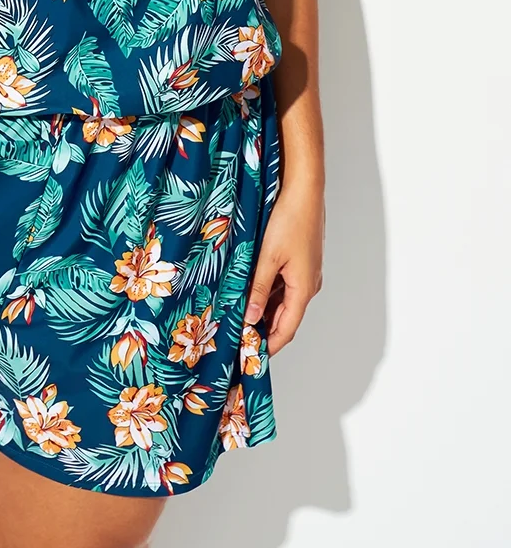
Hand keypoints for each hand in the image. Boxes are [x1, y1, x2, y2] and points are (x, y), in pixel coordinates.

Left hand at [244, 178, 323, 354]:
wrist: (305, 190)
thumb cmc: (290, 220)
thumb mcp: (267, 257)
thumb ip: (258, 288)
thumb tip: (250, 318)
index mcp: (303, 288)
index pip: (287, 329)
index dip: (270, 346)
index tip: (252, 357)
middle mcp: (308, 284)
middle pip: (285, 317)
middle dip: (264, 330)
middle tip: (240, 338)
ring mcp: (304, 271)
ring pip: (283, 300)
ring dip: (264, 310)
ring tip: (239, 317)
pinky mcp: (299, 260)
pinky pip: (283, 285)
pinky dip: (267, 293)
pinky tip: (249, 290)